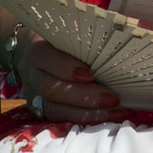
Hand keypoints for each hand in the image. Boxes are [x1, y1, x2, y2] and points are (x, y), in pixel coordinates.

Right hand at [6, 30, 120, 123]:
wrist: (31, 53)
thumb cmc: (58, 39)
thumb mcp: (66, 31)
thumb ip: (86, 35)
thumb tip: (122, 32)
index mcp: (37, 50)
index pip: (45, 58)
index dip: (65, 67)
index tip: (90, 73)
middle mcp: (33, 75)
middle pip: (52, 89)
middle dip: (85, 96)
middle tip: (113, 98)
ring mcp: (35, 95)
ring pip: (55, 109)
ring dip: (88, 113)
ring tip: (115, 111)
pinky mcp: (43, 110)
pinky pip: (61, 120)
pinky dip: (85, 120)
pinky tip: (107, 117)